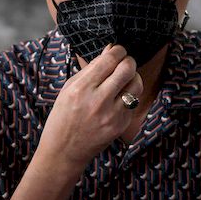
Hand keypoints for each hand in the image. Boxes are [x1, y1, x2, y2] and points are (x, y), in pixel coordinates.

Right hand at [37, 44, 142, 174]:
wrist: (64, 150)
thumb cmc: (64, 116)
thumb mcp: (69, 88)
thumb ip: (91, 68)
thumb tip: (110, 49)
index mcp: (81, 88)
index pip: (109, 60)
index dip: (118, 50)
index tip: (118, 50)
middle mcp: (98, 100)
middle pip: (127, 69)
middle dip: (128, 61)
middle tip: (124, 62)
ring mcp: (112, 114)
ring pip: (136, 84)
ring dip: (133, 77)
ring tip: (123, 79)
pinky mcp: (121, 124)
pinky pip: (133, 101)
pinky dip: (129, 95)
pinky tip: (118, 97)